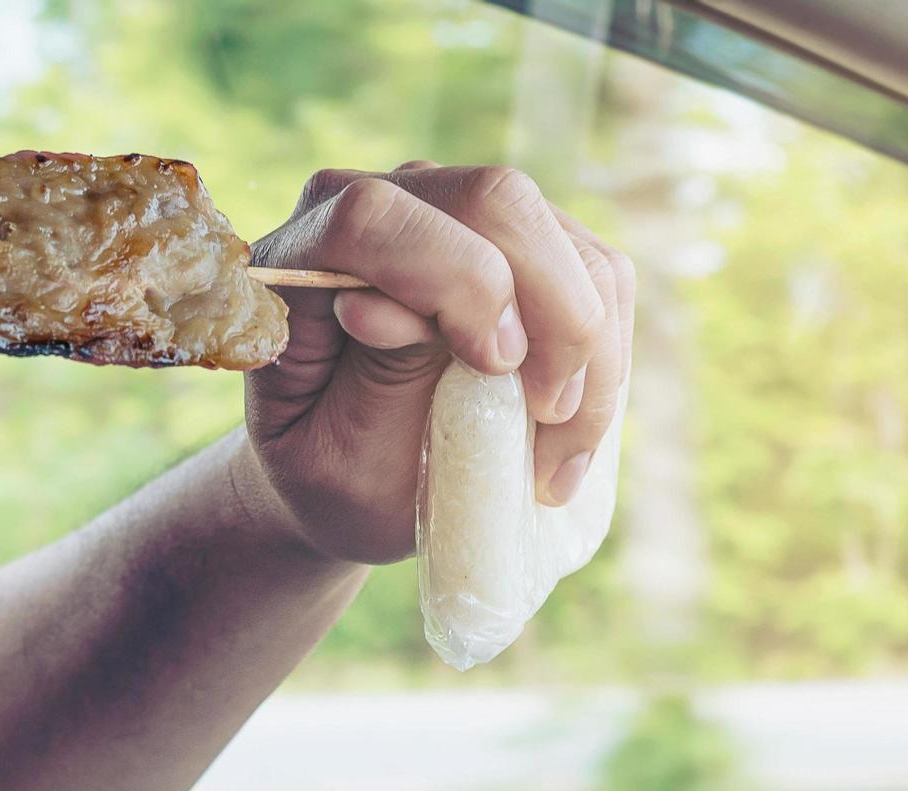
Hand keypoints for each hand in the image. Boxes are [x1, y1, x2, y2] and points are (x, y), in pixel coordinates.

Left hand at [244, 161, 634, 564]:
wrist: (346, 475)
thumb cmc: (329, 472)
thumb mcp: (338, 454)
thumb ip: (374, 375)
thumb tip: (387, 306)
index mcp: (302, 256)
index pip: (374, 218)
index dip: (452, 278)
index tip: (495, 368)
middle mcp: (382, 206)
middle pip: (495, 200)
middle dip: (549, 309)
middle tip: (549, 415)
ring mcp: (460, 215)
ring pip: (564, 238)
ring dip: (588, 347)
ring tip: (557, 452)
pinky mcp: (523, 245)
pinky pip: (599, 271)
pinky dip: (606, 352)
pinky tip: (569, 424)